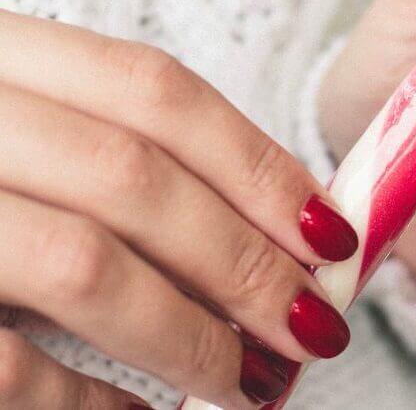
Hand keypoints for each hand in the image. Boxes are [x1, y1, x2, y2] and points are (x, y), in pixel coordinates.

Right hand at [0, 13, 355, 407]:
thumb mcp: (26, 129)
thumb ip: (120, 154)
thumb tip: (278, 225)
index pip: (157, 91)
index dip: (257, 163)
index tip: (329, 232)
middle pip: (135, 178)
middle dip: (245, 261)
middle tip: (316, 325)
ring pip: (82, 264)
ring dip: (189, 336)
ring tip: (253, 382)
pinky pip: (2, 363)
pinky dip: (88, 405)